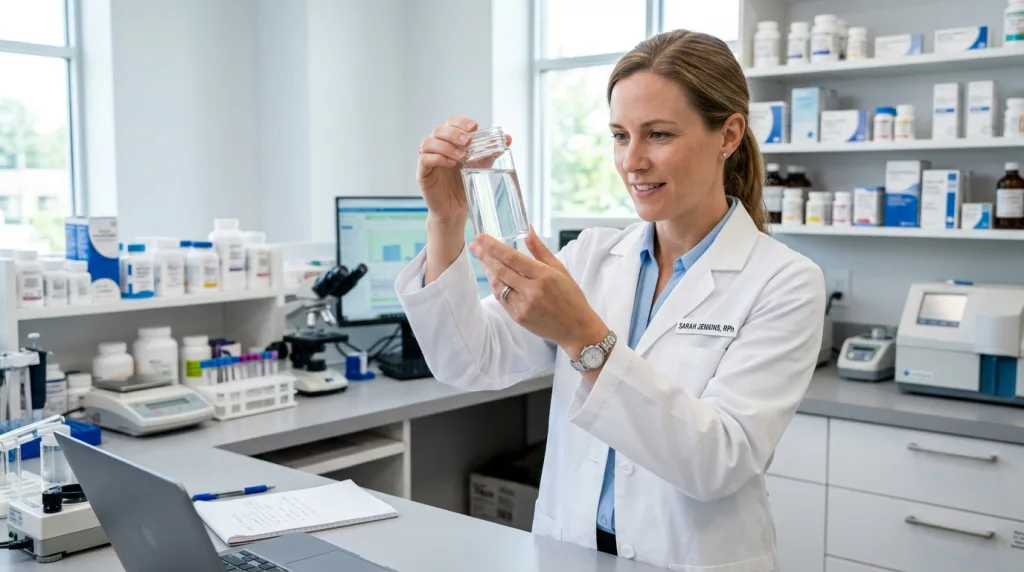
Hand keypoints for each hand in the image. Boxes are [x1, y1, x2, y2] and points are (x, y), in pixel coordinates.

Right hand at [417, 116, 512, 224]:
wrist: (456, 208)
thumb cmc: (465, 184)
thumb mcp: (481, 165)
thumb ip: (491, 151)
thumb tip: (508, 138)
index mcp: (450, 141)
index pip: (451, 122)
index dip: (461, 122)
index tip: (474, 127)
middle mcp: (437, 147)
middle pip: (438, 130)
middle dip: (454, 133)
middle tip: (468, 141)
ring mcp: (427, 160)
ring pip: (428, 143)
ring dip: (446, 146)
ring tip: (461, 156)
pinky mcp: (422, 174)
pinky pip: (424, 160)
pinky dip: (437, 159)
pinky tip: (450, 164)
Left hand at [469, 227, 607, 358]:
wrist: (577, 329)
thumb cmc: (571, 297)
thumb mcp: (560, 269)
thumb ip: (540, 250)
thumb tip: (528, 229)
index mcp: (544, 276)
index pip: (512, 257)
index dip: (493, 246)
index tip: (481, 237)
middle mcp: (533, 291)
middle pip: (501, 270)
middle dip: (485, 256)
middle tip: (474, 245)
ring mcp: (524, 306)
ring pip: (498, 285)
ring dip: (488, 271)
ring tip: (482, 259)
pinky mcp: (519, 318)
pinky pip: (501, 299)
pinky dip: (496, 286)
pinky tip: (493, 277)